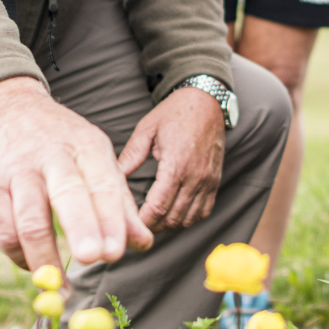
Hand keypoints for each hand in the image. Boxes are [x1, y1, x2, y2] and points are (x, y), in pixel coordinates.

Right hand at [0, 76, 152, 272]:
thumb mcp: (98, 160)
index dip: (110, 219)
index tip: (115, 252)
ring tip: (62, 287)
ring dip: (45, 257)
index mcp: (86, 147)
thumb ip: (120, 203)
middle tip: (92, 258)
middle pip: (66, 194)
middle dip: (81, 227)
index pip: (103, 184)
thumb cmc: (65, 145)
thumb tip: (142, 243)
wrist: (11, 112)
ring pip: (28, 219)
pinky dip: (19, 255)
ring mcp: (18, 171)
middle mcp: (52, 156)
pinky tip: (35, 269)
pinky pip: (2, 228)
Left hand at [116, 86, 225, 229]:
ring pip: (189, 219)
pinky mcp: (215, 180)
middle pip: (173, 217)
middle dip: (154, 227)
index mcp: (176, 164)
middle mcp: (195, 176)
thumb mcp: (146, 129)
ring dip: (170, 224)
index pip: (158, 206)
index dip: (143, 221)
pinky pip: (204, 211)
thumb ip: (130, 155)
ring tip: (153, 221)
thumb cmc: (175, 112)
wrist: (206, 101)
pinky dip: (189, 219)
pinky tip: (175, 214)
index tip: (130, 224)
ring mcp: (208, 180)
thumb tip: (113, 176)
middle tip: (137, 226)